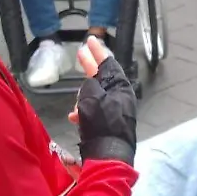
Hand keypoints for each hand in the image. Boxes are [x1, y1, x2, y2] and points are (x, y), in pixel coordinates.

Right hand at [71, 37, 137, 164]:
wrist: (109, 155)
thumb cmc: (102, 123)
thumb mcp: (91, 98)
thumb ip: (90, 84)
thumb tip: (91, 80)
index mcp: (121, 86)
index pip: (108, 63)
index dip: (97, 51)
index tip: (90, 40)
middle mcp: (121, 96)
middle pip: (103, 77)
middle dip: (90, 67)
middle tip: (82, 54)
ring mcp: (117, 110)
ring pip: (96, 95)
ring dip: (84, 97)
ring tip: (75, 106)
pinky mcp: (110, 124)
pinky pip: (95, 110)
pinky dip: (84, 111)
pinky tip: (75, 117)